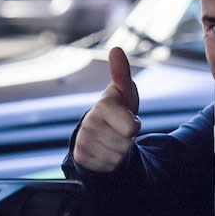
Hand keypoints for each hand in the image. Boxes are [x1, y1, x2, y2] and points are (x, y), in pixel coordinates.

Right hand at [73, 46, 140, 171]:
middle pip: (126, 144)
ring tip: (113, 139)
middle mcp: (88, 123)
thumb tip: (116, 49)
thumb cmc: (117, 109)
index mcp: (102, 106)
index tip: (127, 117)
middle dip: (128, 140)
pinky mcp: (80, 156)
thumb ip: (121, 72)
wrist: (101, 131)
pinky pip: (108, 167)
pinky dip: (111, 162)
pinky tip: (105, 150)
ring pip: (117, 157)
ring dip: (120, 151)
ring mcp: (82, 140)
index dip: (134, 125)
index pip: (131, 128)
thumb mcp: (124, 92)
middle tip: (120, 130)